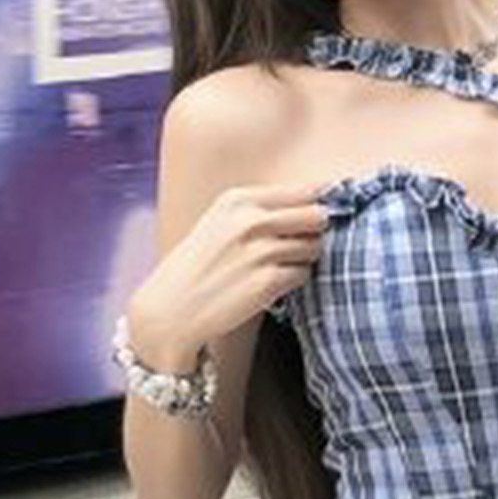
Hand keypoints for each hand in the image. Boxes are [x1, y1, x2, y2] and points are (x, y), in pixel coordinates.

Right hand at [130, 180, 327, 365]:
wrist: (172, 308)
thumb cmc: (201, 264)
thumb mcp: (222, 221)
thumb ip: (264, 209)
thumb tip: (320, 203)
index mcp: (239, 199)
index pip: (305, 190)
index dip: (319, 203)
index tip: (325, 210)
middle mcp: (250, 220)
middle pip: (317, 216)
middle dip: (315, 231)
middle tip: (300, 243)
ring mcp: (260, 252)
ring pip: (314, 247)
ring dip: (304, 257)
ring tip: (277, 265)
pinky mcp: (267, 282)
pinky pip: (304, 274)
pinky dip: (294, 280)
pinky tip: (271, 283)